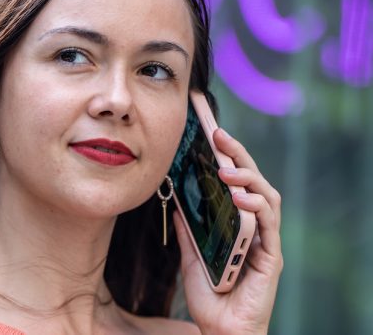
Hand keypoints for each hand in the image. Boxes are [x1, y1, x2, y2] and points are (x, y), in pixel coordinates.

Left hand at [173, 128, 282, 334]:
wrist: (220, 329)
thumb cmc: (210, 294)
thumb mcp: (191, 254)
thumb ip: (188, 228)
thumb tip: (175, 200)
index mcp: (237, 222)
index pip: (236, 181)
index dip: (227, 156)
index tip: (210, 132)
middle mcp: (255, 226)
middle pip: (253, 181)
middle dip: (238, 155)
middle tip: (219, 135)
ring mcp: (265, 239)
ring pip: (267, 196)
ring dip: (248, 178)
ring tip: (226, 168)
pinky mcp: (271, 256)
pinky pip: (269, 225)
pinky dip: (256, 207)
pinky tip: (240, 198)